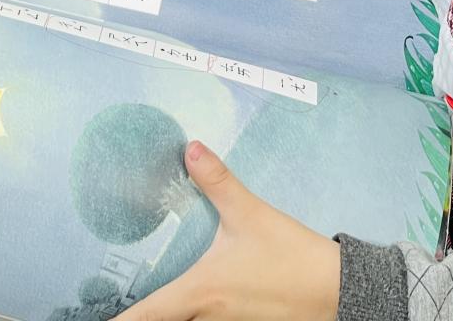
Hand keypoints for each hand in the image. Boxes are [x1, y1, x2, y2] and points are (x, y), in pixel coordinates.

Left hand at [114, 142, 340, 320]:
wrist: (339, 291)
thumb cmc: (292, 257)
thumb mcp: (251, 214)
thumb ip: (218, 182)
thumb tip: (191, 148)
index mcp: (199, 293)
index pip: (145, 317)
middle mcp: (207, 319)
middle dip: (139, 317)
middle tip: (112, 304)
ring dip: (170, 313)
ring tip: (151, 296)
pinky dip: (194, 314)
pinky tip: (190, 297)